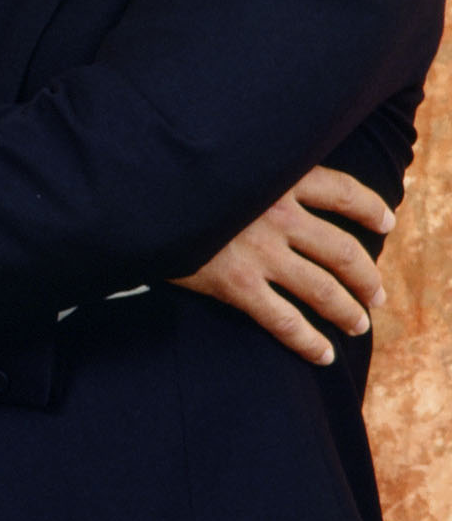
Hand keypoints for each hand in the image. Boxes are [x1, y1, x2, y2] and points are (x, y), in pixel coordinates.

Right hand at [172, 166, 392, 365]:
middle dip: (366, 278)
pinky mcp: (235, 283)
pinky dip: (308, 341)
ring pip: (322, 289)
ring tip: (358, 325)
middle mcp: (278, 214)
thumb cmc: (179, 183)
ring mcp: (259, 252)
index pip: (344, 193)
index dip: (371, 209)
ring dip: (348, 311)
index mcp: (280, 179)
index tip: (386, 221)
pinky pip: (284, 319)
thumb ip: (258, 176)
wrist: (133, 200)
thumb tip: (281, 194)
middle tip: (375, 296)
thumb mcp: (225, 165)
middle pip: (343, 251)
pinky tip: (322, 355)